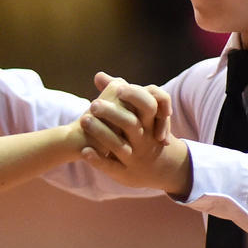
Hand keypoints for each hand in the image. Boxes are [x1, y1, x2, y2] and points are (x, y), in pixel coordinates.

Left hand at [80, 75, 188, 192]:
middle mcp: (144, 140)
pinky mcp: (125, 173)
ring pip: (118, 145)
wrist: (165, 169)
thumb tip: (98, 75)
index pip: (148, 105)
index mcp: (150, 122)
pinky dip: (97, 159)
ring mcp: (135, 157)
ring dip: (101, 132)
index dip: (134, 96)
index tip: (118, 88)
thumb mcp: (142, 115)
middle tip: (94, 103)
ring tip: (83, 120)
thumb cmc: (148, 134)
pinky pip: (111, 167)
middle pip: (131, 124)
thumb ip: (120, 95)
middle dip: (112, 113)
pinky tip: (84, 151)